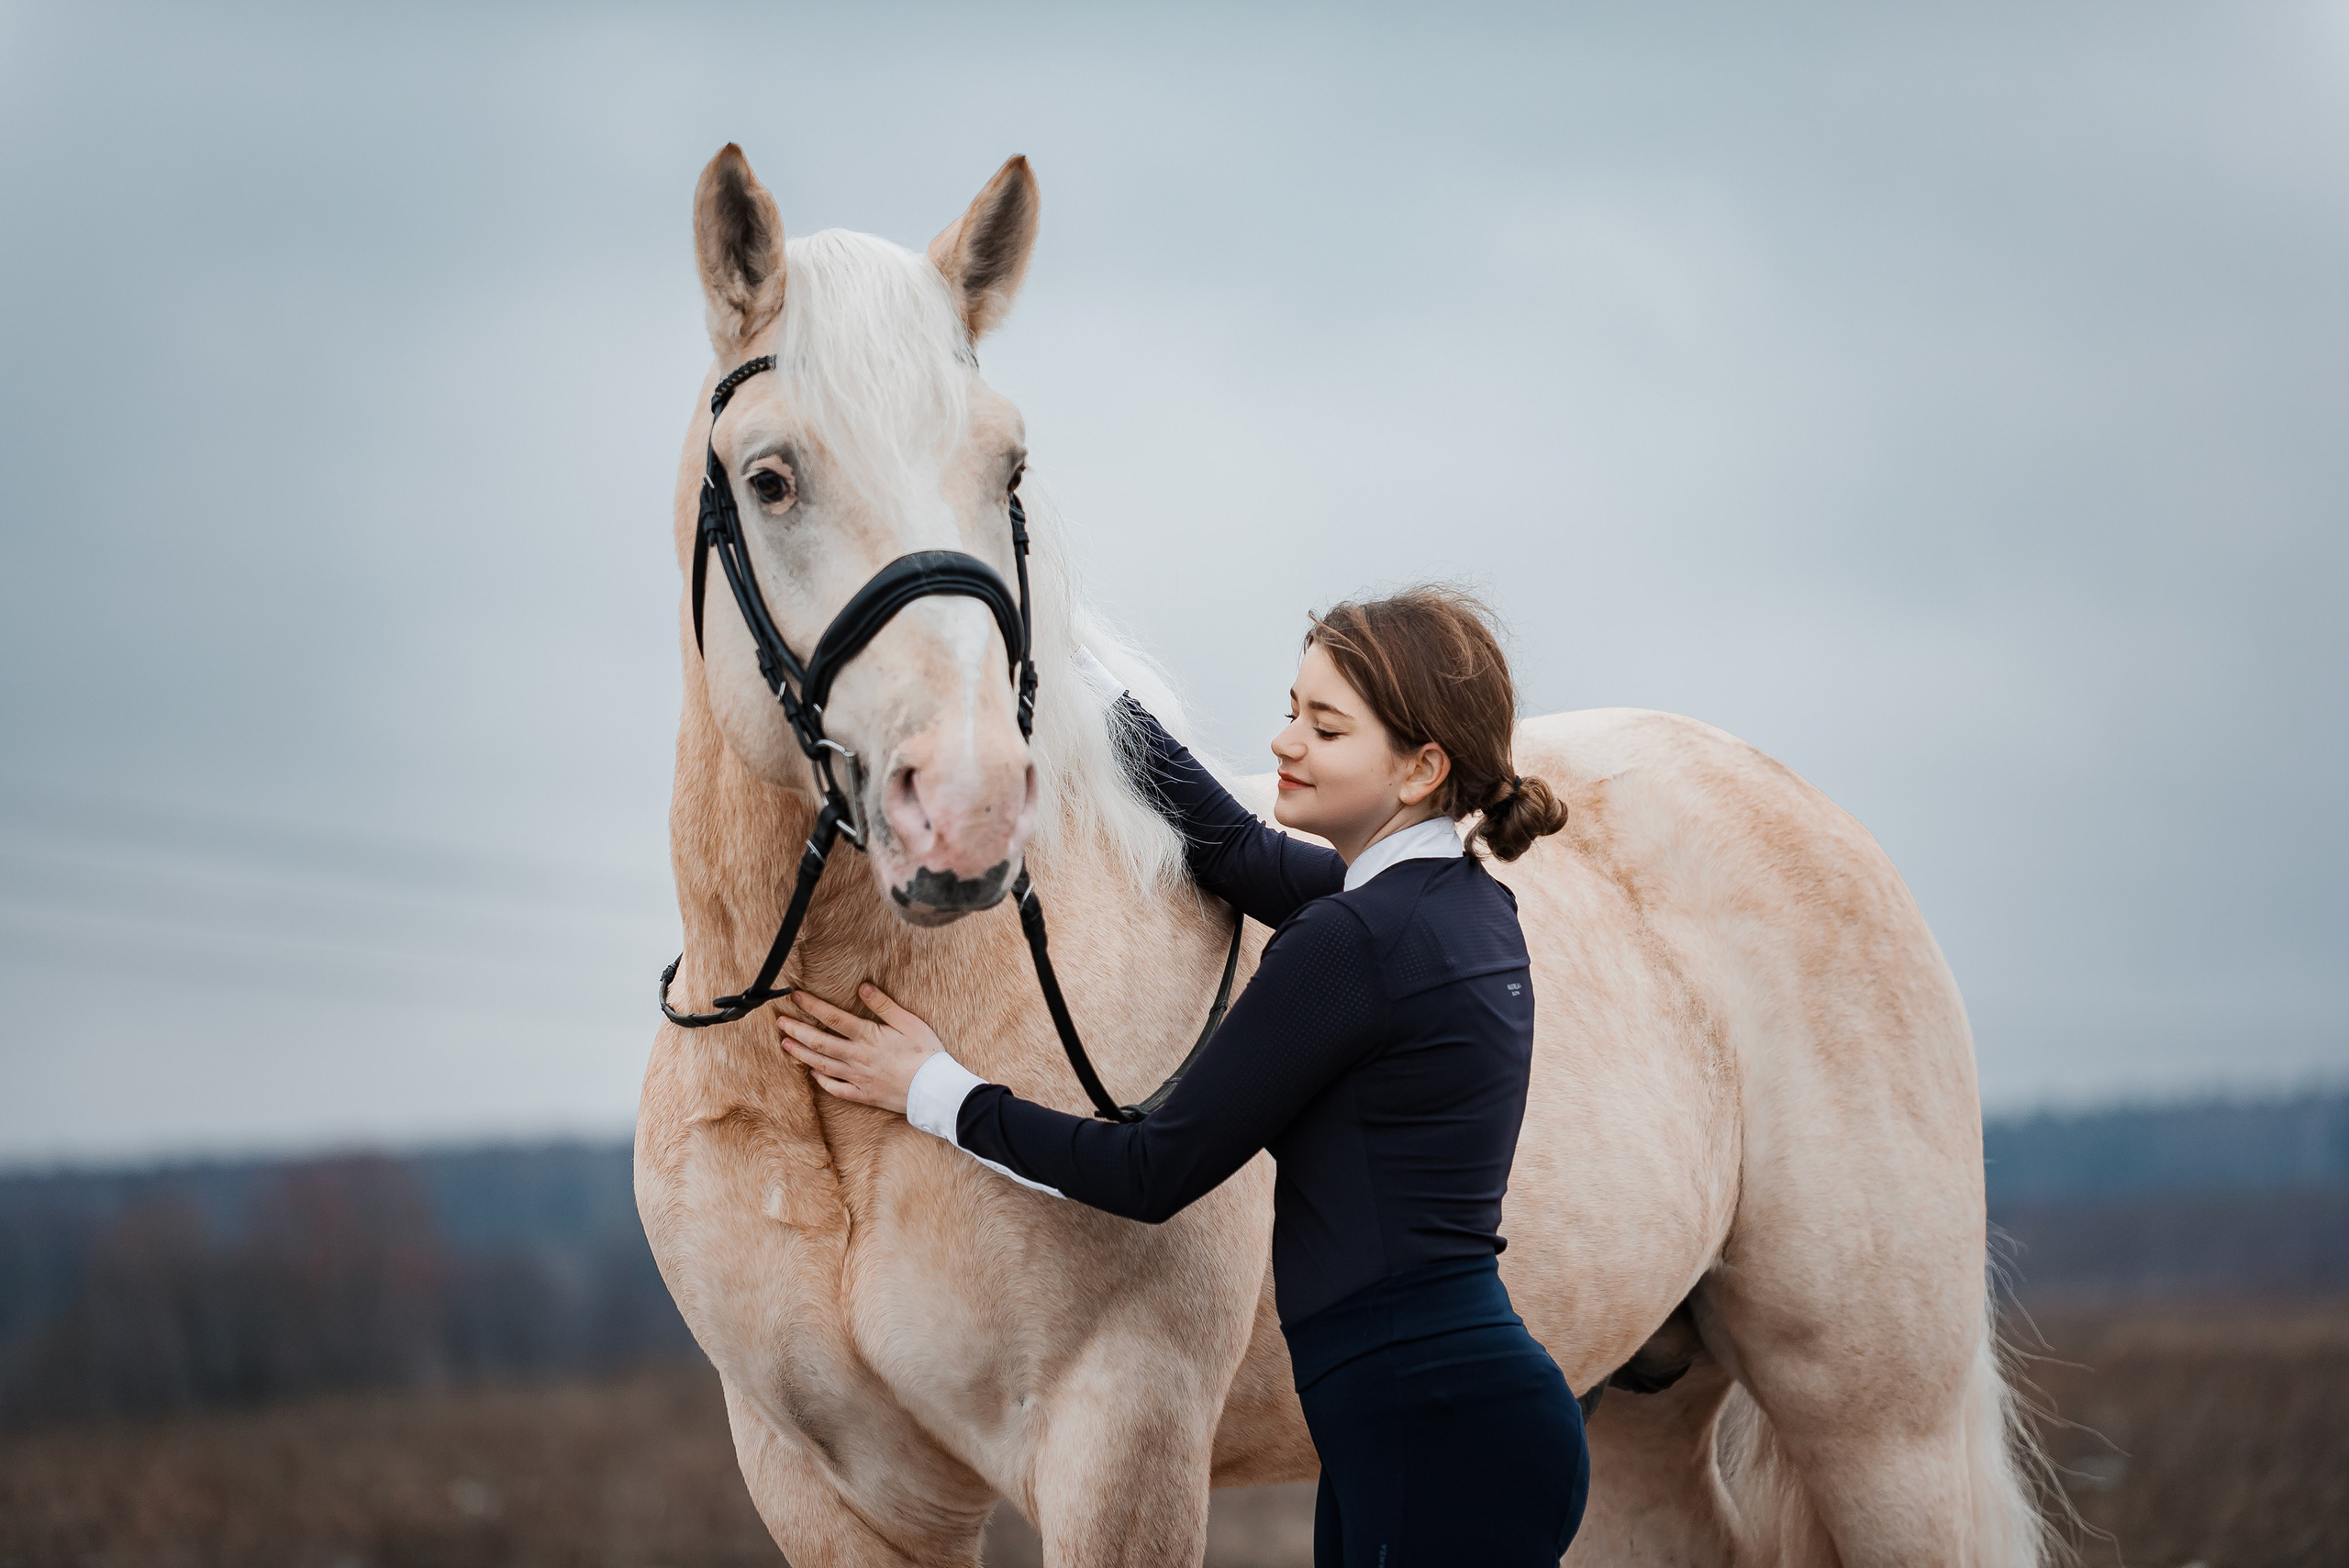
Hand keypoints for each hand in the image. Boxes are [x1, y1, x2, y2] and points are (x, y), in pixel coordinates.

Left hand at [776, 984, 943, 1114]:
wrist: (934, 1090)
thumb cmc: (926, 1053)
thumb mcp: (909, 1022)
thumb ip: (884, 1005)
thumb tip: (862, 987)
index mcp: (868, 1037)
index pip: (833, 1018)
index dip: (812, 1006)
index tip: (796, 996)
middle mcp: (857, 1057)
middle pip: (819, 1042)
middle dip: (797, 1030)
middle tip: (780, 1022)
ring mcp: (858, 1078)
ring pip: (822, 1065)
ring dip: (801, 1054)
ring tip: (785, 1044)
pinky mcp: (863, 1095)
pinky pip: (836, 1089)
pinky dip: (822, 1081)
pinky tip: (813, 1074)